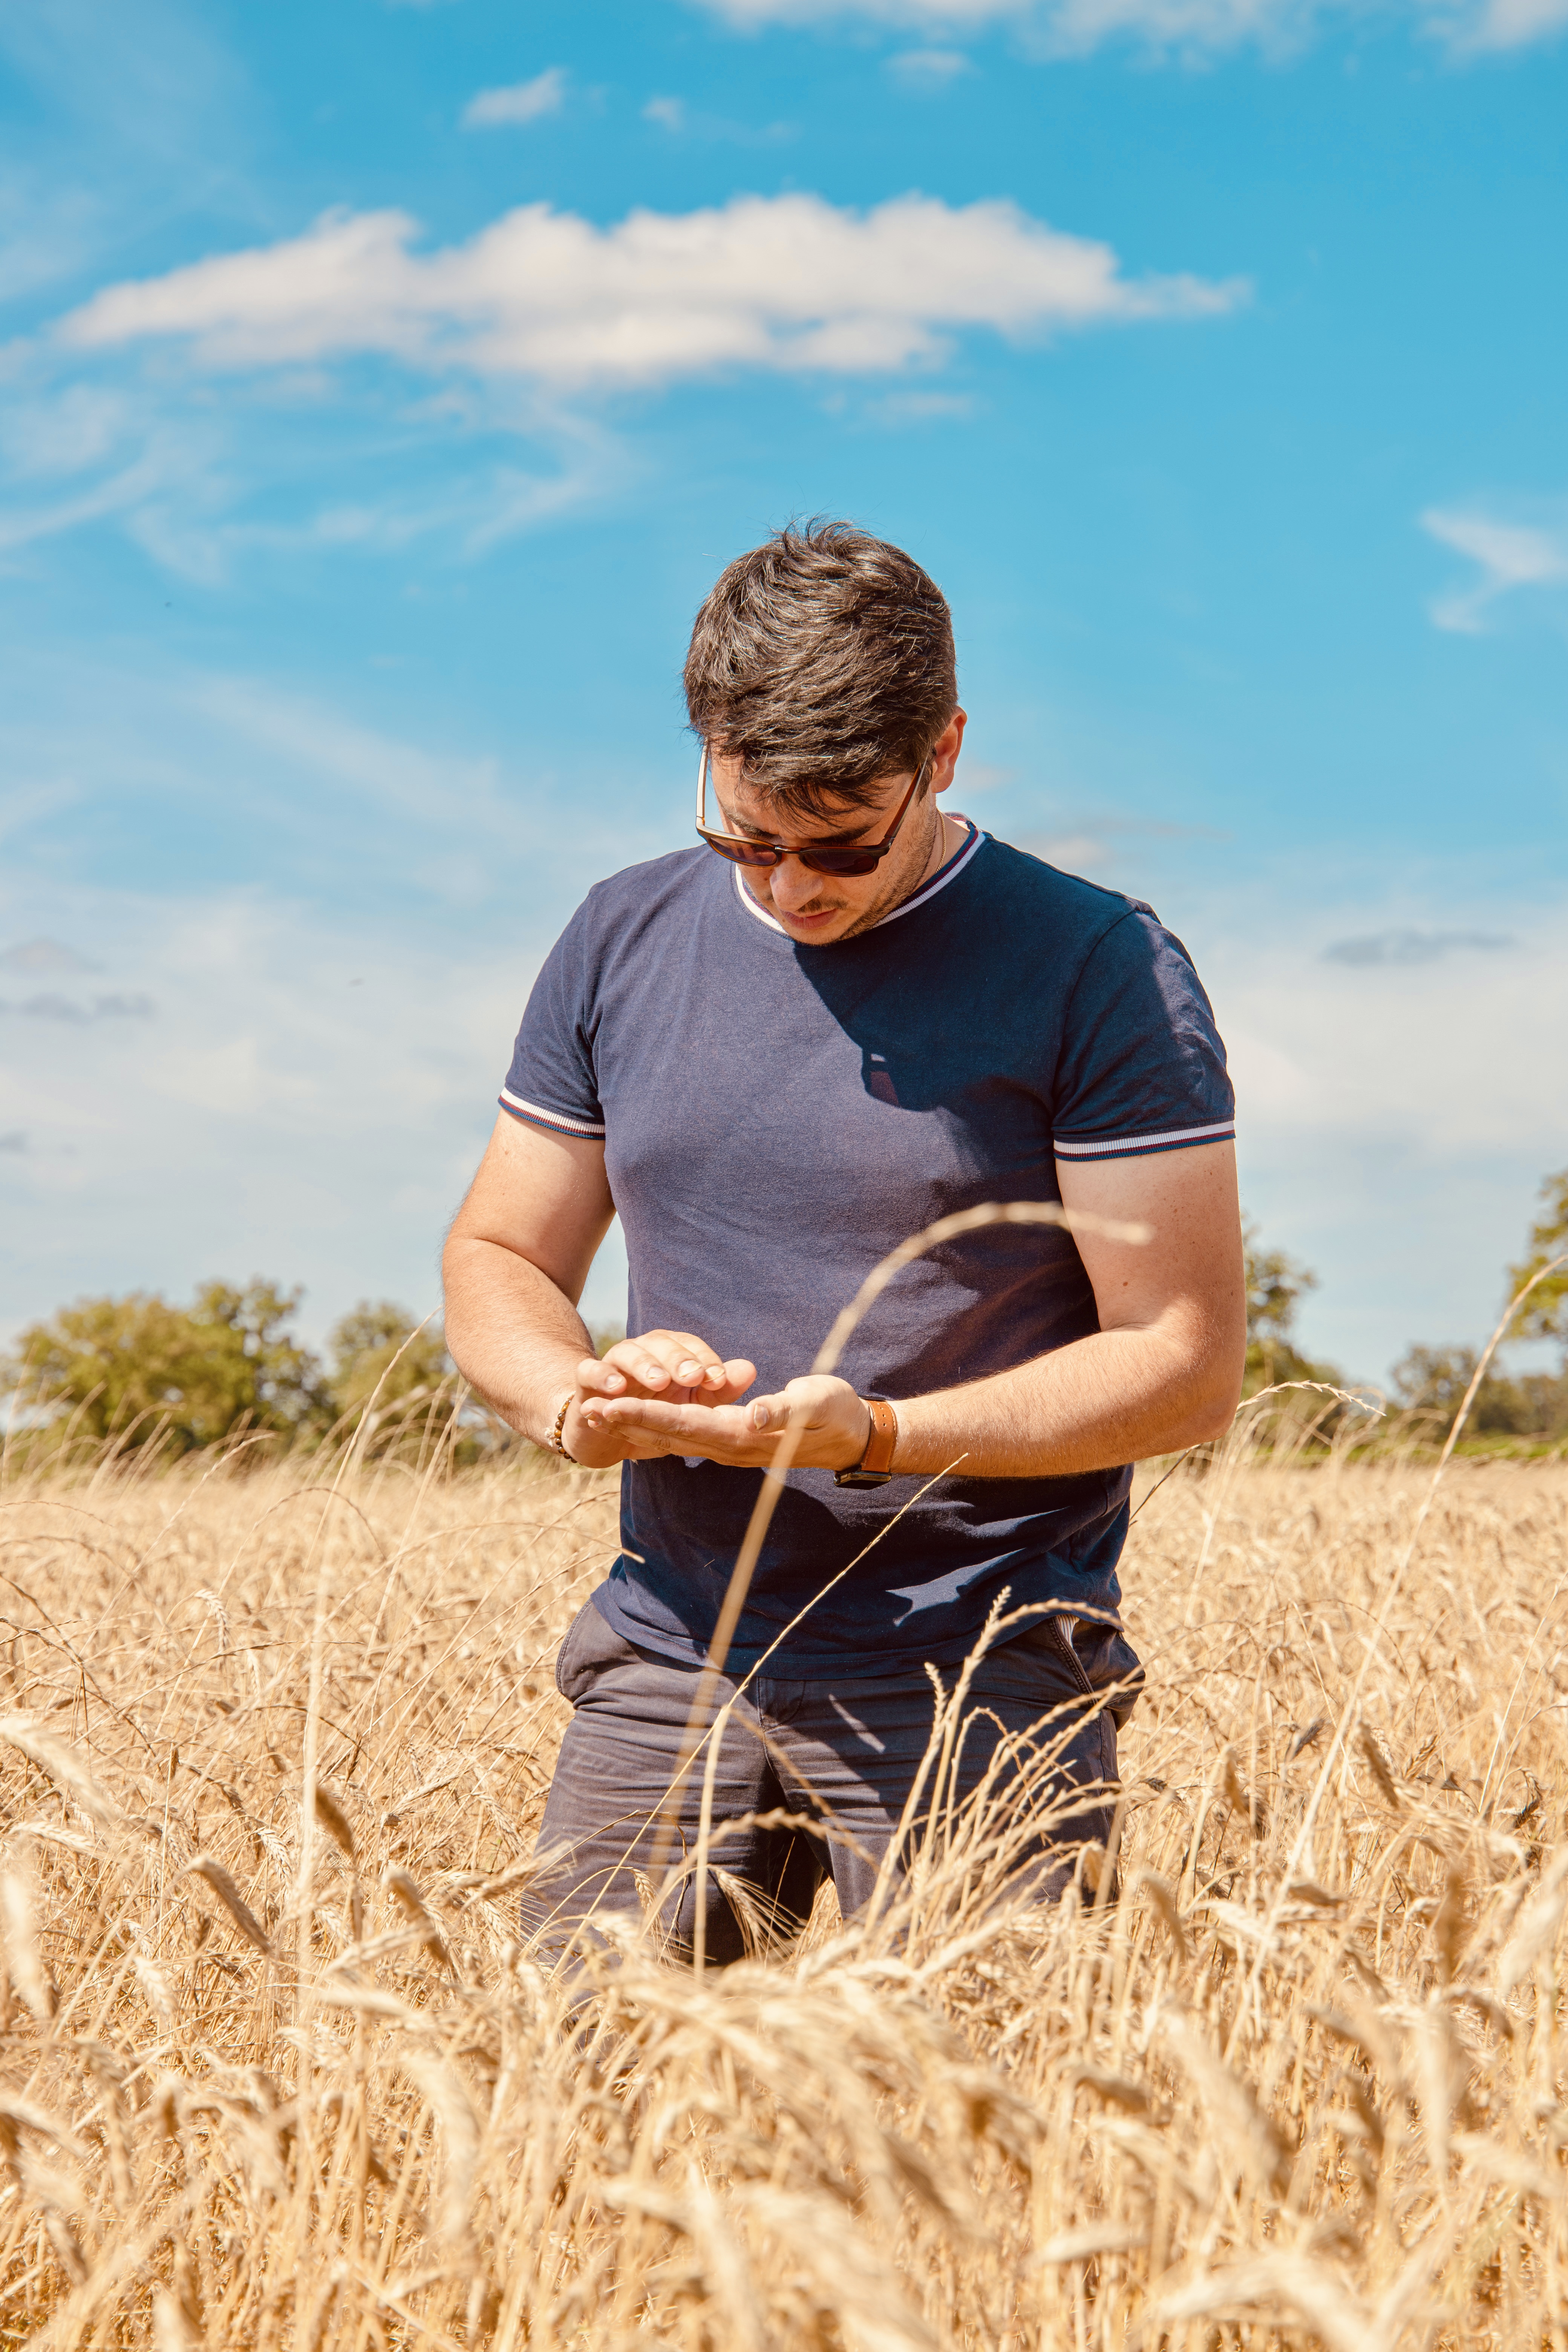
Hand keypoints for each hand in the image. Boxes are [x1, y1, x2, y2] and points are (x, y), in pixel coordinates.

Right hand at [562, 1329, 756, 1468]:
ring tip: (660, 1382)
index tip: (720, 1379)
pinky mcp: (586, 1380)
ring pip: (628, 1352)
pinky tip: (616, 1388)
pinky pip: (590, 1370)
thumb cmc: (654, 1413)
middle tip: (694, 1377)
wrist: (605, 1432)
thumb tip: (750, 1368)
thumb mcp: (690, 1407)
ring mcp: (613, 1364)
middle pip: (661, 1343)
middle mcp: (643, 1352)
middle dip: (679, 1359)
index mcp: (670, 1354)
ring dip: (645, 1365)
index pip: (691, 1347)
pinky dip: (603, 1376)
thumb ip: (718, 1390)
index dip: (706, 1360)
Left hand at [576, 1364, 873, 1474]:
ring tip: (596, 1413)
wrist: (853, 1437)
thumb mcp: (817, 1404)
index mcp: (744, 1436)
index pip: (686, 1424)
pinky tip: (633, 1419)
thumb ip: (784, 1411)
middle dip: (626, 1422)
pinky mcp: (731, 1438)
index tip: (611, 1406)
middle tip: (585, 1408)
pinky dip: (655, 1426)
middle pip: (668, 1434)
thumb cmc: (837, 1413)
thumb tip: (753, 1414)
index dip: (646, 1414)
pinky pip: (685, 1434)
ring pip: (671, 1437)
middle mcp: (729, 1446)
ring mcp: (728, 1446)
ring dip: (633, 1426)